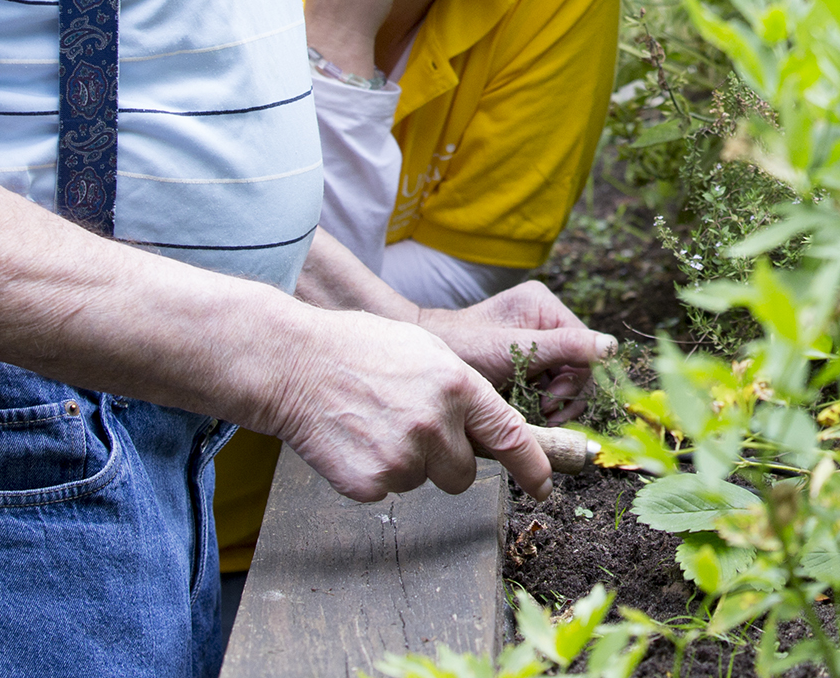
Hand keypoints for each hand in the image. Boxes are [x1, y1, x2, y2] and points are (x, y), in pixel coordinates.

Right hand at [266, 306, 552, 501]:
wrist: (293, 363)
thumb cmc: (360, 350)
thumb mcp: (427, 350)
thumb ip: (463, 389)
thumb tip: (489, 424)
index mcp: (457, 386)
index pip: (510, 436)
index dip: (533, 466)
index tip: (545, 486)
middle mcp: (435, 424)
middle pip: (464, 473)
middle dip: (447, 461)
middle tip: (412, 430)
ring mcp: (401, 457)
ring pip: (423, 481)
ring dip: (407, 463)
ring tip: (375, 424)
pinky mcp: (369, 483)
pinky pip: (387, 490)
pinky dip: (374, 473)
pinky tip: (354, 440)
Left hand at [419, 282, 615, 425]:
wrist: (421, 367)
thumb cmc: (460, 349)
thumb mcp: (514, 350)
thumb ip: (563, 347)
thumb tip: (611, 346)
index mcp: (544, 307)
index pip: (585, 346)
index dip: (575, 378)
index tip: (549, 400)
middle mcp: (544, 322)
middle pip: (578, 365)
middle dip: (563, 394)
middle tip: (542, 412)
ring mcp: (534, 344)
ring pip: (564, 381)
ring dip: (551, 403)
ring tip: (531, 415)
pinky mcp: (524, 365)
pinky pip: (546, 388)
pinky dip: (538, 405)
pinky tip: (522, 412)